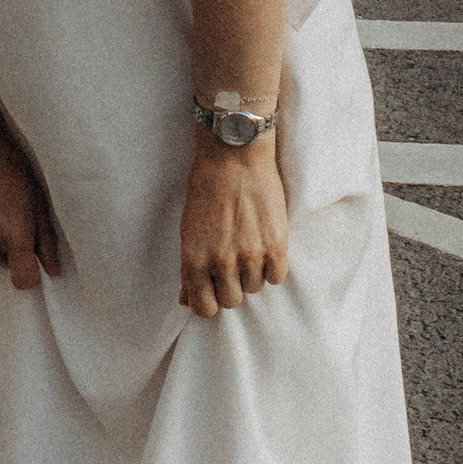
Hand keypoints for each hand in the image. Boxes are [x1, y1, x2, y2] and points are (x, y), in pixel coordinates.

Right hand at [0, 114, 61, 288]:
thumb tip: (53, 270)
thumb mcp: (36, 197)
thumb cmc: (8, 162)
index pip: (24, 280)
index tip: (32, 264)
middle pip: (5, 262)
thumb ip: (46, 238)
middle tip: (8, 212)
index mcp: (15, 233)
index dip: (30, 275)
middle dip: (10, 245)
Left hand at [180, 136, 289, 317]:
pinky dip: (271, 267)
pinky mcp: (276, 244)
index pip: (203, 308)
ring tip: (248, 248)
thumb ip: (188, 268)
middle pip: (231, 300)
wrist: (234, 155)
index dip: (208, 302)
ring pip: (254, 288)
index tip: (213, 291)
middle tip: (231, 266)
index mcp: (194, 259)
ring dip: (251, 274)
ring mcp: (250, 255)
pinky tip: (265, 249)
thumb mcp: (188, 229)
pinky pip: (276, 276)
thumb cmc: (206, 187)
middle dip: (230, 287)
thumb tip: (186, 300)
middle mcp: (221, 262)